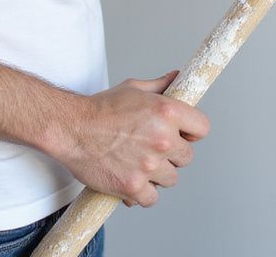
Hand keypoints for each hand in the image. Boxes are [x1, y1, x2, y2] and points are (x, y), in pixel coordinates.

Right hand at [57, 71, 209, 207]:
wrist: (72, 128)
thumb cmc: (101, 108)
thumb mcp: (134, 88)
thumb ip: (160, 86)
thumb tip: (177, 77)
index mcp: (167, 111)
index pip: (203, 128)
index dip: (193, 131)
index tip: (184, 134)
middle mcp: (163, 139)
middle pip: (187, 157)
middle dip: (173, 154)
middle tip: (153, 148)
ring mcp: (149, 165)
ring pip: (171, 179)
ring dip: (158, 174)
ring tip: (140, 163)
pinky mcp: (134, 186)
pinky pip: (152, 198)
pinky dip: (143, 193)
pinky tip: (132, 179)